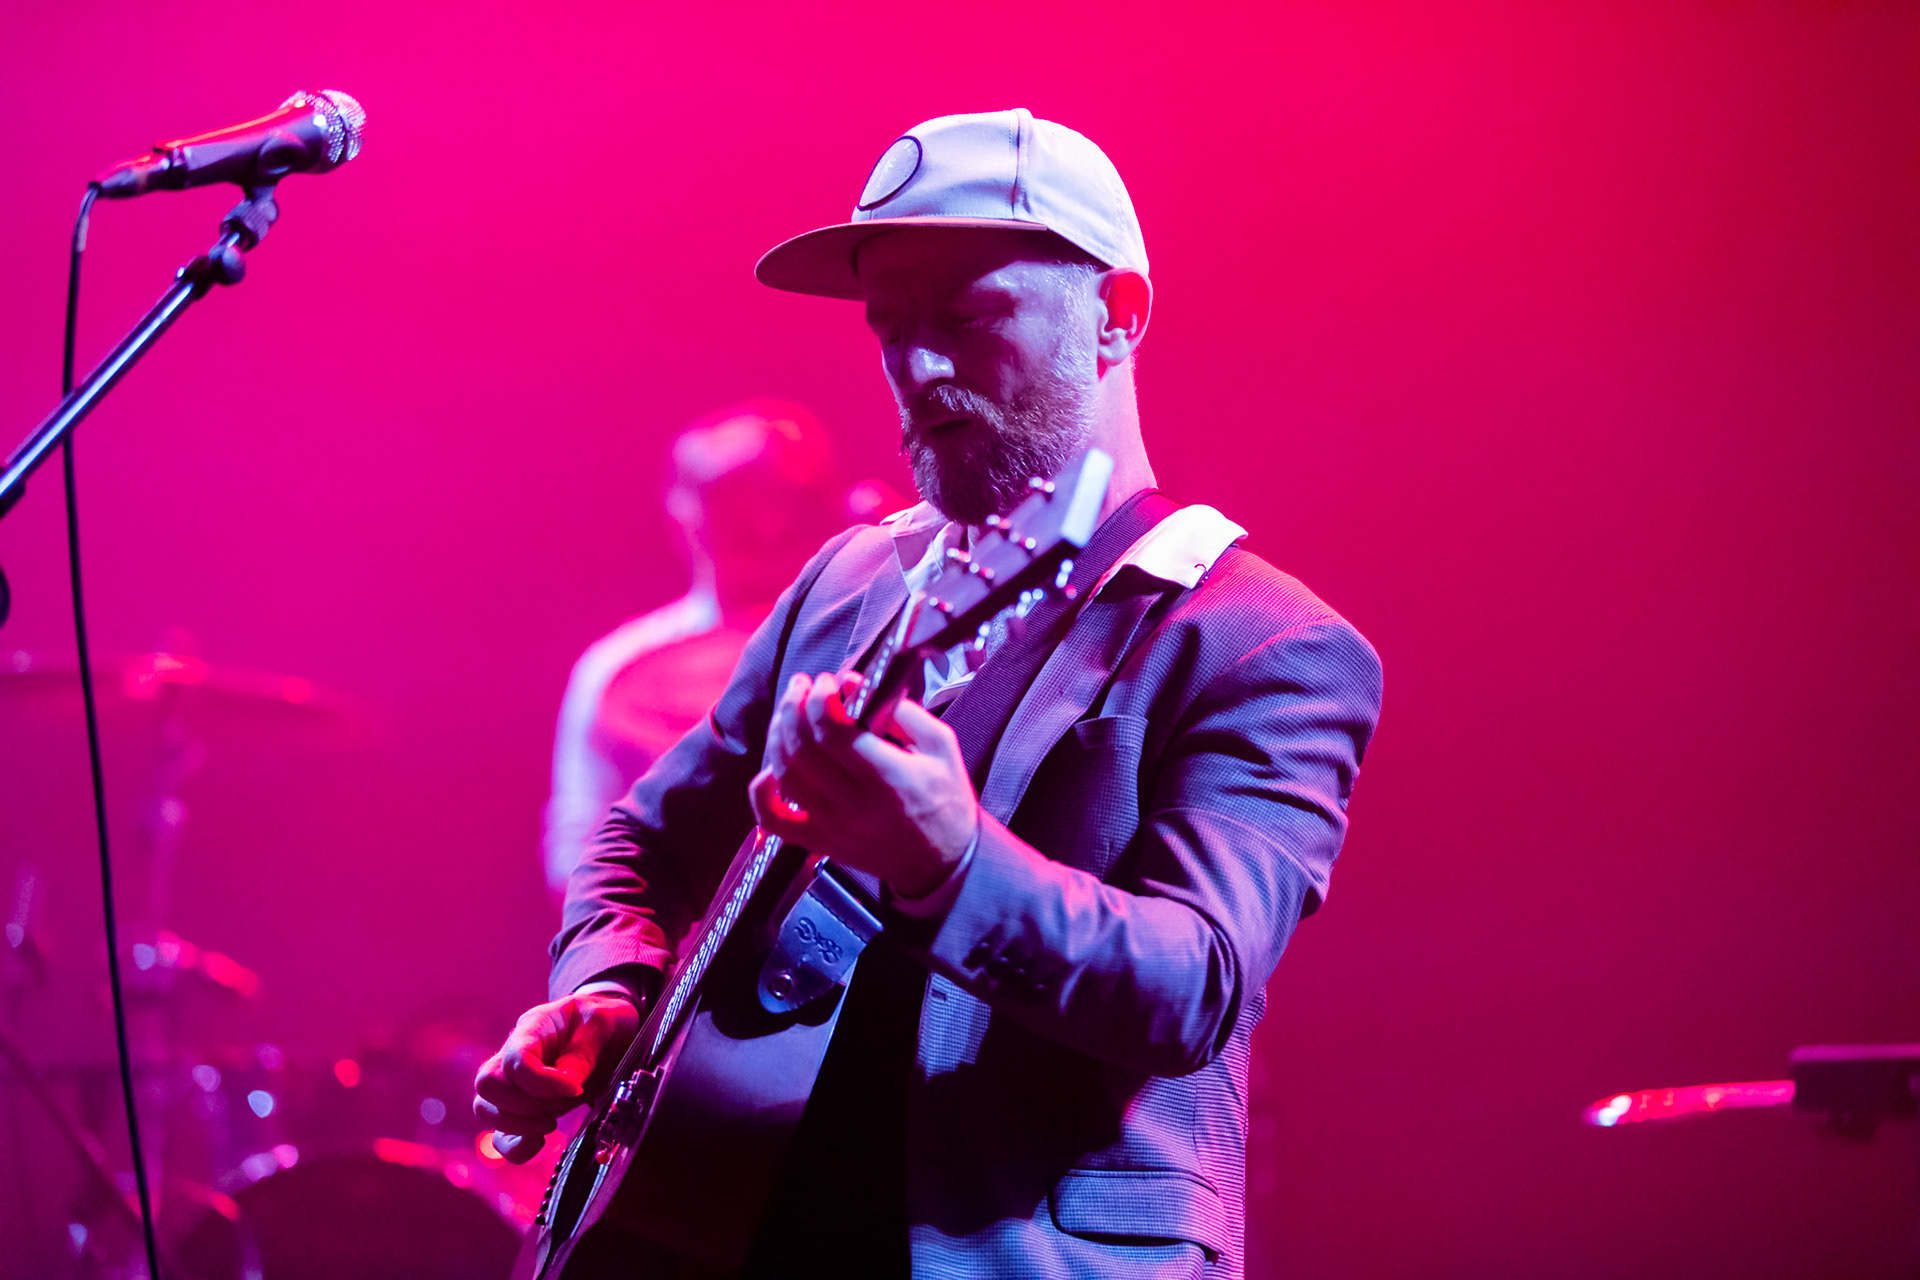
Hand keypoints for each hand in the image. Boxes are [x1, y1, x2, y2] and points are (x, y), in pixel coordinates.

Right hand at [472, 991, 639, 1163]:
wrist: (611, 1029)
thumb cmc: (602, 1021)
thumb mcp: (602, 1023)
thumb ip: (583, 1053)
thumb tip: (567, 1086)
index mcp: (533, 1027)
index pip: (515, 1059)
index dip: (541, 1083)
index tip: (575, 1090)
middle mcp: (512, 1054)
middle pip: (487, 1084)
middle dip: (523, 1105)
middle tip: (557, 1107)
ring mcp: (513, 1083)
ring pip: (485, 1109)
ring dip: (518, 1125)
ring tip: (551, 1123)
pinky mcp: (521, 1108)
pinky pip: (500, 1135)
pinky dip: (516, 1146)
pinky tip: (540, 1142)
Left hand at [750, 670, 977, 897]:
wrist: (944, 863)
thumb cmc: (946, 799)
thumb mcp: (941, 746)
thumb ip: (901, 711)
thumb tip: (853, 685)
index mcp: (889, 778)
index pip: (832, 732)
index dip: (819, 699)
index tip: (827, 681)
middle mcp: (854, 804)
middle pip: (802, 748)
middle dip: (794, 706)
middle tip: (802, 685)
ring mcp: (832, 826)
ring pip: (785, 775)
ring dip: (778, 735)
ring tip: (788, 712)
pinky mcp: (819, 842)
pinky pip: (774, 821)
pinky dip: (760, 793)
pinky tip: (769, 769)